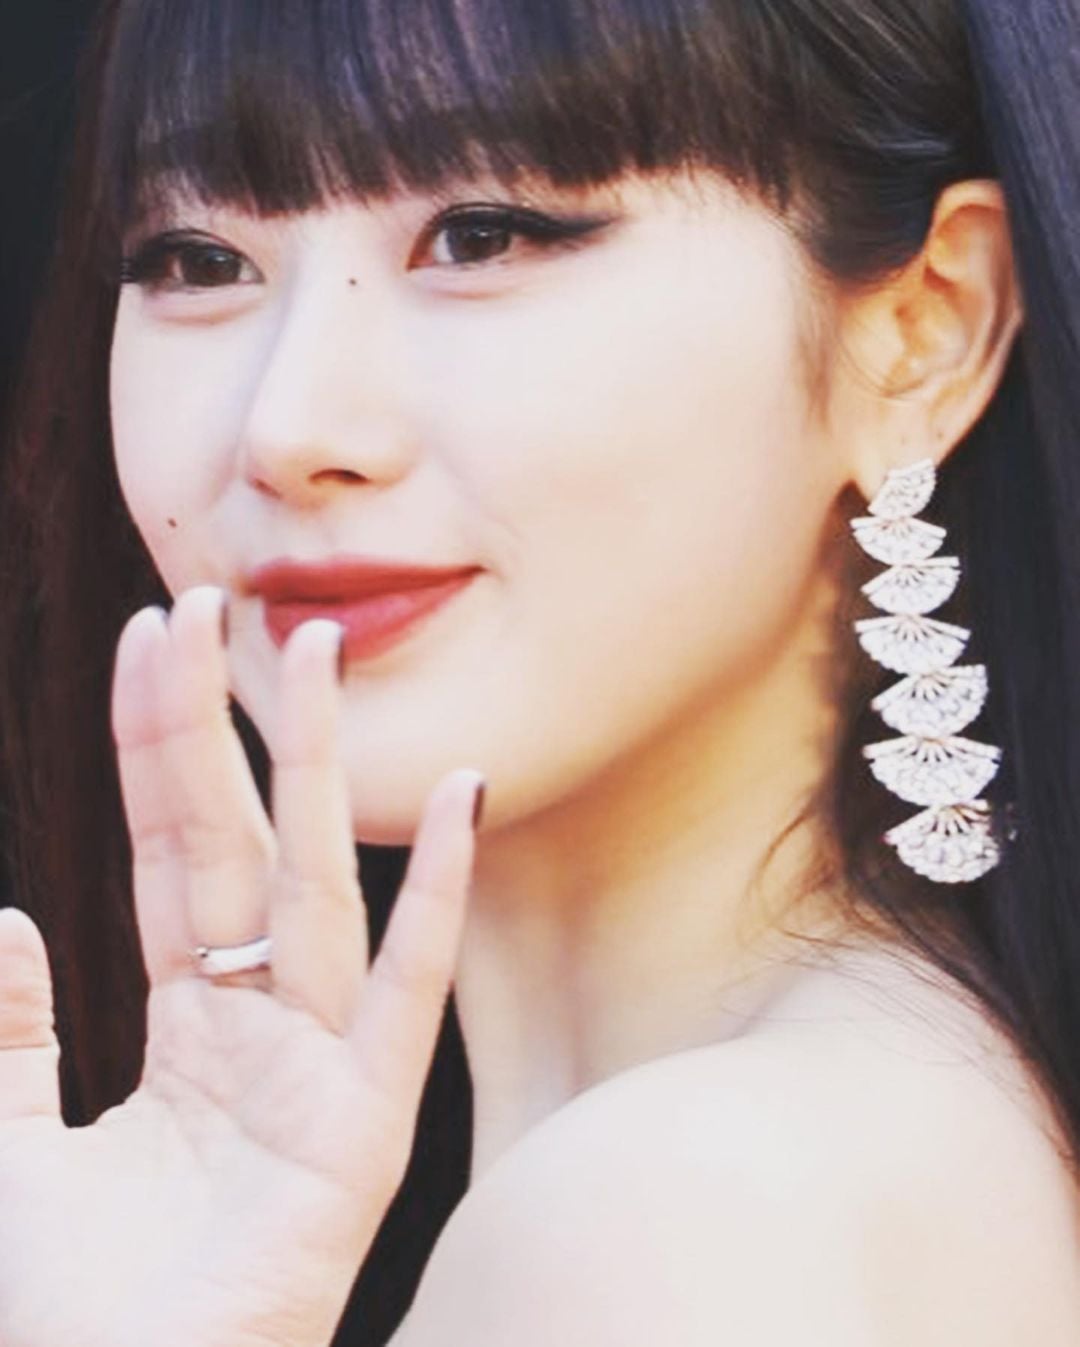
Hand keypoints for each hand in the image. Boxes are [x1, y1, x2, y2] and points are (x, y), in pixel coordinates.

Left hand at [0, 586, 482, 1346]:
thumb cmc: (71, 1309)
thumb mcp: (9, 1153)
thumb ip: (10, 1039)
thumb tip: (6, 917)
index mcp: (194, 1020)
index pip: (170, 852)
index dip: (154, 748)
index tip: (148, 639)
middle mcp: (266, 1022)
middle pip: (235, 844)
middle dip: (218, 725)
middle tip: (212, 602)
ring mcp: (324, 1066)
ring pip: (317, 887)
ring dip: (318, 770)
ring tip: (314, 658)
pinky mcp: (368, 1128)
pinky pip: (407, 993)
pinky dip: (436, 897)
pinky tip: (458, 802)